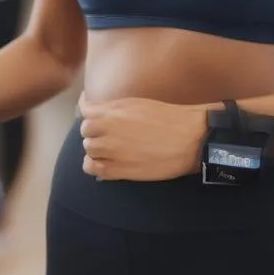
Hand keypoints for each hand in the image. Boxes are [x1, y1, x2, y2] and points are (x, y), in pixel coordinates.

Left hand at [77, 94, 207, 181]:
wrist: (188, 140)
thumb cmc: (167, 117)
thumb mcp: (137, 103)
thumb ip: (113, 107)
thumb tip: (94, 108)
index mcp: (112, 112)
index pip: (85, 111)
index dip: (90, 112)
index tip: (94, 113)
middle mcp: (106, 131)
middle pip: (85, 131)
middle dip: (94, 130)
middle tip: (108, 132)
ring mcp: (111, 152)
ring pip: (89, 150)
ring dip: (96, 147)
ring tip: (109, 147)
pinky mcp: (119, 170)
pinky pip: (94, 169)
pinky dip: (95, 165)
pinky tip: (104, 162)